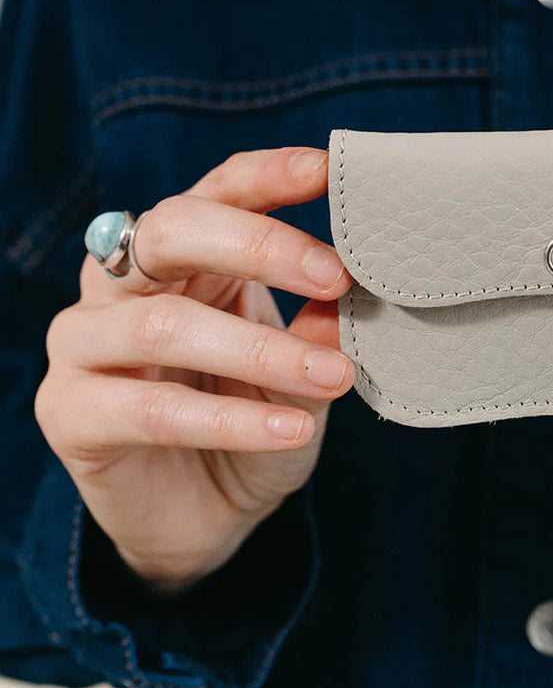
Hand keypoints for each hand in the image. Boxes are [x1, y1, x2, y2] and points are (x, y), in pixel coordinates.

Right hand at [35, 147, 354, 594]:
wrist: (207, 515)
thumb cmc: (254, 421)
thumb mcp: (302, 374)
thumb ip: (317, 332)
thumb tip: (349, 297)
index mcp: (184, 257)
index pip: (217, 192)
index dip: (270, 176)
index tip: (330, 172)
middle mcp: (122, 284)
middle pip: (172, 230)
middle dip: (260, 245)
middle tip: (337, 276)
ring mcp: (86, 344)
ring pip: (163, 323)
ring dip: (260, 350)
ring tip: (335, 376)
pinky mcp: (69, 413)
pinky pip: (151, 409)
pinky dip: (229, 421)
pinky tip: (290, 431)